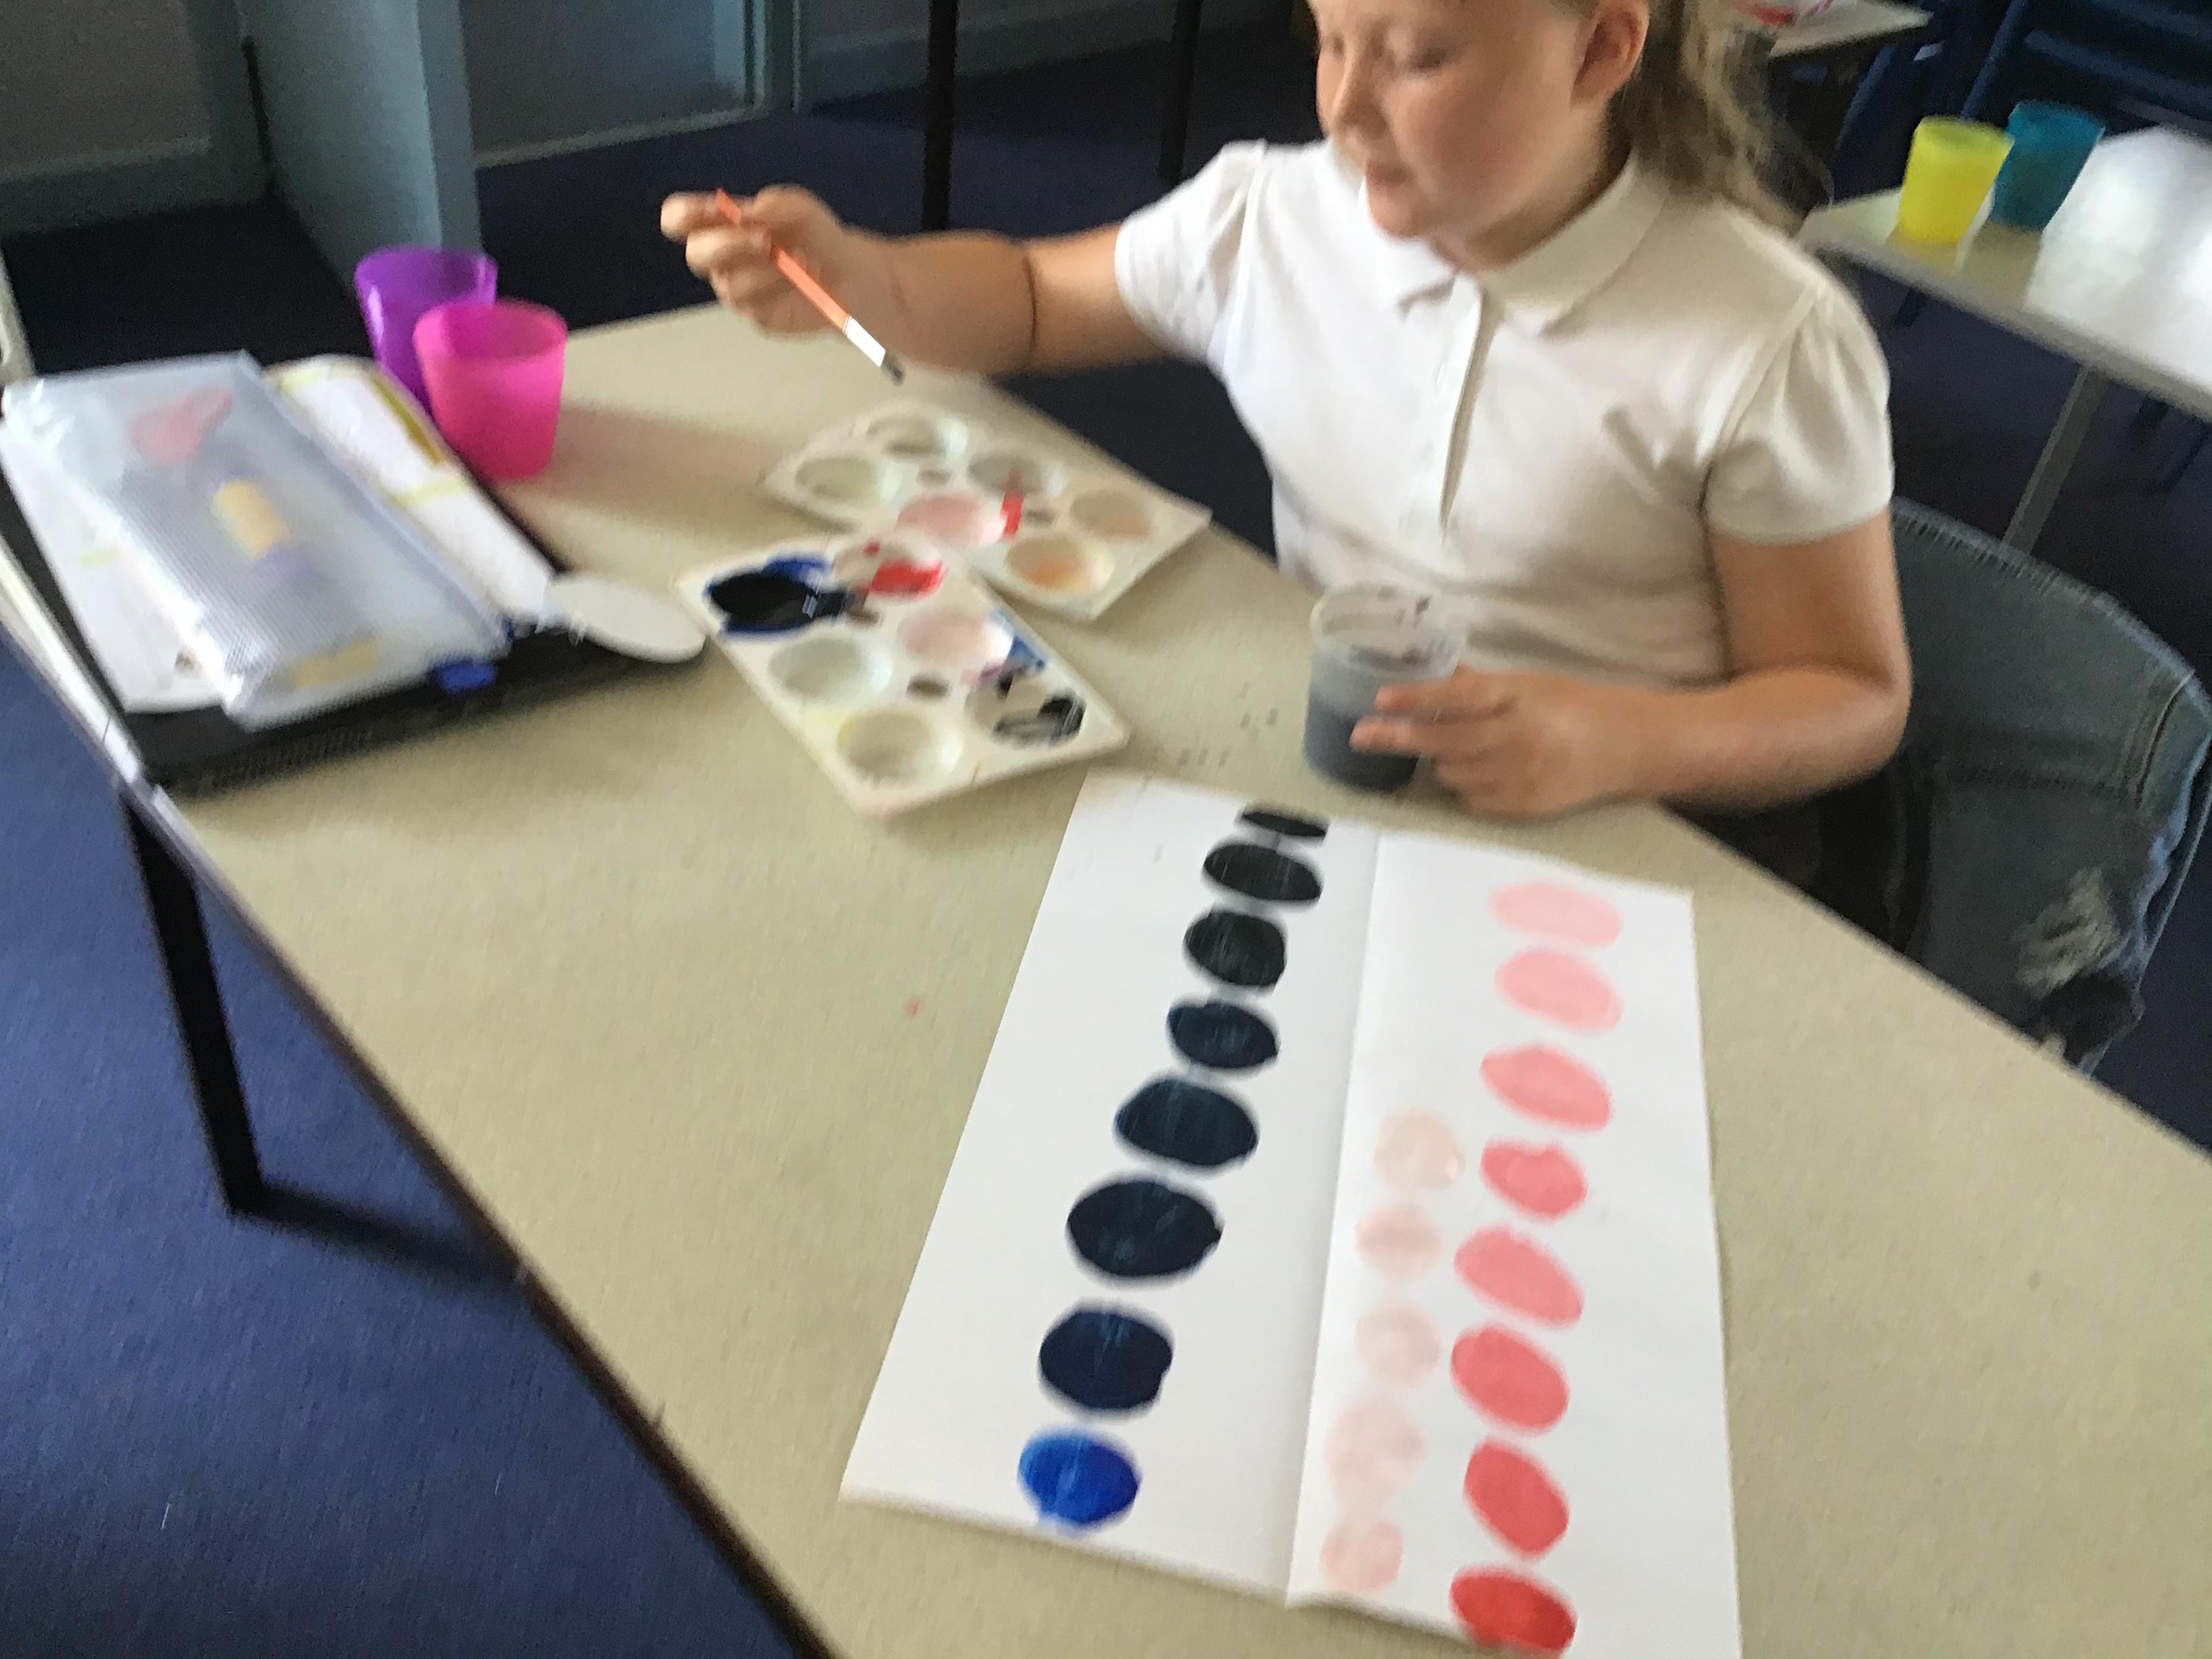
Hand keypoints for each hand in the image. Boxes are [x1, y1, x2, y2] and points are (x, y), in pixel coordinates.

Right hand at [659, 187, 871, 333]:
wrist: (848, 274)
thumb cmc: (816, 236)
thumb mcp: (801, 209)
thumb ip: (773, 206)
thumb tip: (748, 214)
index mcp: (720, 225)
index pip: (679, 219)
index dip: (683, 215)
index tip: (711, 210)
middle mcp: (721, 259)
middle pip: (696, 254)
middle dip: (727, 244)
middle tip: (764, 239)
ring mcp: (736, 289)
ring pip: (729, 283)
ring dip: (765, 269)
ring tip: (797, 259)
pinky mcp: (756, 315)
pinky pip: (754, 305)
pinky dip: (778, 287)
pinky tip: (799, 279)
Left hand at [1351, 669, 1640, 818]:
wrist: (1621, 747)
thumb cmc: (1568, 706)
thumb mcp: (1526, 684)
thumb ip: (1476, 684)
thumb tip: (1426, 671)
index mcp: (1518, 698)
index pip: (1460, 699)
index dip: (1419, 699)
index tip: (1380, 698)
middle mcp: (1518, 738)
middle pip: (1446, 742)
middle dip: (1398, 736)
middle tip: (1360, 734)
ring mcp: (1520, 776)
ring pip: (1452, 774)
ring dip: (1442, 761)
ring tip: (1464, 748)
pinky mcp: (1523, 807)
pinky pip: (1471, 800)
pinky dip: (1466, 786)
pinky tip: (1483, 771)